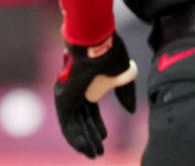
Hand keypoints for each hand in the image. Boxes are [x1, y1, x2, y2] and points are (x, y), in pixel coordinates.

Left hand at [53, 33, 137, 157]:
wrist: (95, 39)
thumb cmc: (109, 51)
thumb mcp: (122, 74)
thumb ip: (125, 92)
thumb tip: (131, 111)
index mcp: (88, 85)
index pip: (90, 111)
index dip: (98, 125)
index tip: (105, 137)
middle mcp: (75, 92)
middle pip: (82, 120)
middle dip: (91, 136)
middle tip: (98, 151)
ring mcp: (67, 96)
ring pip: (74, 124)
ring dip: (84, 140)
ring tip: (94, 154)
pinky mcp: (63, 99)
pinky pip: (67, 123)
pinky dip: (75, 137)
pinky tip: (84, 147)